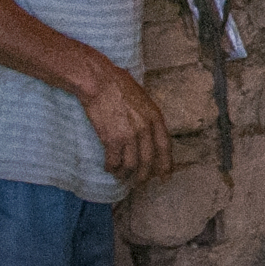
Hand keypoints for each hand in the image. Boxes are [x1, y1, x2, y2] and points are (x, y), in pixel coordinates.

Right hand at [72, 60, 174, 182]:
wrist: (99, 82)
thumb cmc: (118, 85)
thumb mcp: (142, 99)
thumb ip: (147, 117)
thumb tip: (148, 132)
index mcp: (155, 117)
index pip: (164, 147)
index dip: (165, 165)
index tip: (165, 177)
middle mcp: (145, 129)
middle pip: (148, 161)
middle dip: (144, 176)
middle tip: (140, 183)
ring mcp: (129, 135)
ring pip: (131, 165)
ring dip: (125, 174)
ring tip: (121, 176)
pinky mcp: (112, 140)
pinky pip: (114, 161)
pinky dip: (111, 167)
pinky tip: (109, 168)